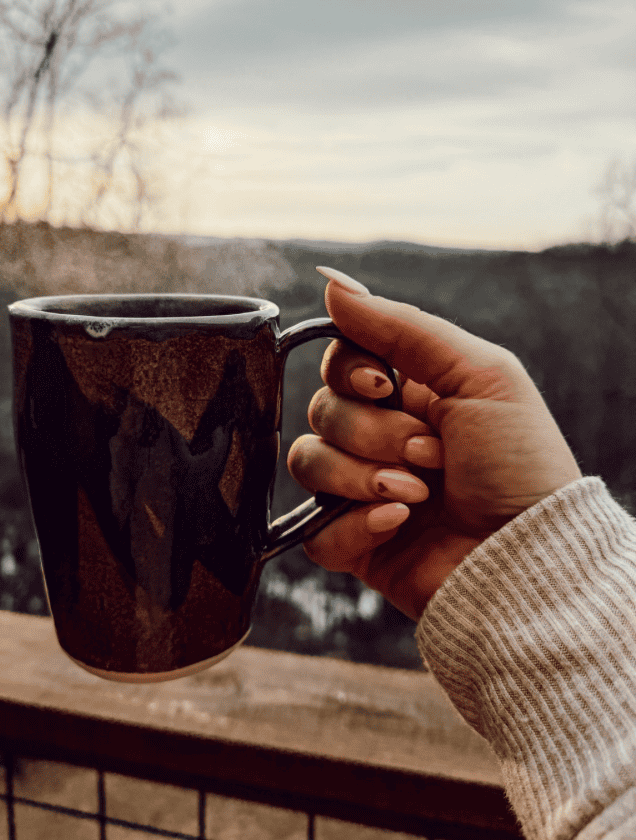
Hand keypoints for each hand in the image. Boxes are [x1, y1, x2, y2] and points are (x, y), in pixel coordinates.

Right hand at [287, 269, 582, 620]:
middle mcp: (381, 437)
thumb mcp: (480, 375)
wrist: (529, 556)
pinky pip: (315, 528)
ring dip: (364, 478)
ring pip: (310, 463)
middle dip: (375, 433)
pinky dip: (354, 527)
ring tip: (418, 497)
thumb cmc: (521, 465)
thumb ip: (403, 326)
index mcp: (409, 393)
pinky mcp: (354, 541)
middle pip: (321, 410)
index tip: (386, 388)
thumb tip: (334, 283)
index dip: (351, 373)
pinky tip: (399, 525)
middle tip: (430, 455)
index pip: (339, 361)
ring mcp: (362, 490)